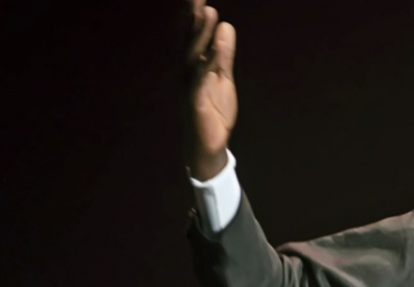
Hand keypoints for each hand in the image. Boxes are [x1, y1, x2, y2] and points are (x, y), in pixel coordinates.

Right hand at [185, 0, 236, 179]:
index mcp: (194, 64)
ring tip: (209, 11)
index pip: (194, 34)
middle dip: (193, 16)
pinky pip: (202, 78)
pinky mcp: (196, 100)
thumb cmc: (213, 112)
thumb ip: (224, 53)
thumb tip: (226, 25)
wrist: (208, 147)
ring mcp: (190, 85)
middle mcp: (188, 71)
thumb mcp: (223, 78)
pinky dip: (211, 60)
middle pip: (190, 39)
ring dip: (201, 33)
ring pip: (194, 55)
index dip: (196, 14)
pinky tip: (217, 45)